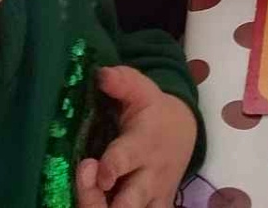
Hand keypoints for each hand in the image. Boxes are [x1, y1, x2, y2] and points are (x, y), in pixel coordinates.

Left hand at [75, 66, 197, 207]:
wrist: (183, 131)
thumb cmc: (153, 111)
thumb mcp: (141, 91)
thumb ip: (123, 82)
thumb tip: (101, 73)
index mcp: (143, 144)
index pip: (126, 159)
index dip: (110, 168)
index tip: (90, 166)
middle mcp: (149, 176)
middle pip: (126, 204)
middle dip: (97, 202)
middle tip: (83, 185)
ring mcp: (153, 197)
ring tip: (86, 201)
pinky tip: (99, 206)